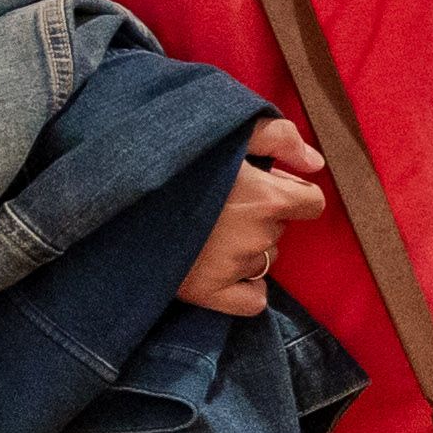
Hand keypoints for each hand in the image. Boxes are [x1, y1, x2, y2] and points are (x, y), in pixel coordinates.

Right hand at [181, 116, 327, 315]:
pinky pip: (253, 300)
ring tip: (206, 229)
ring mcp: (235, 267)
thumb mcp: (226, 132)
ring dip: (247, 247)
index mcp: (266, 198)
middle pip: (281, 229)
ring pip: (264, 260)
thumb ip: (277, 137)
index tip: (264, 188)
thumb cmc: (173, 157)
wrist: (115, 192)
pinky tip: (221, 268)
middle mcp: (257, 236)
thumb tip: (317, 163)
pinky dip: (245, 288)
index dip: (291, 193)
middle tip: (220, 203)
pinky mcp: (208, 292)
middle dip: (261, 217)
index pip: (312, 203)